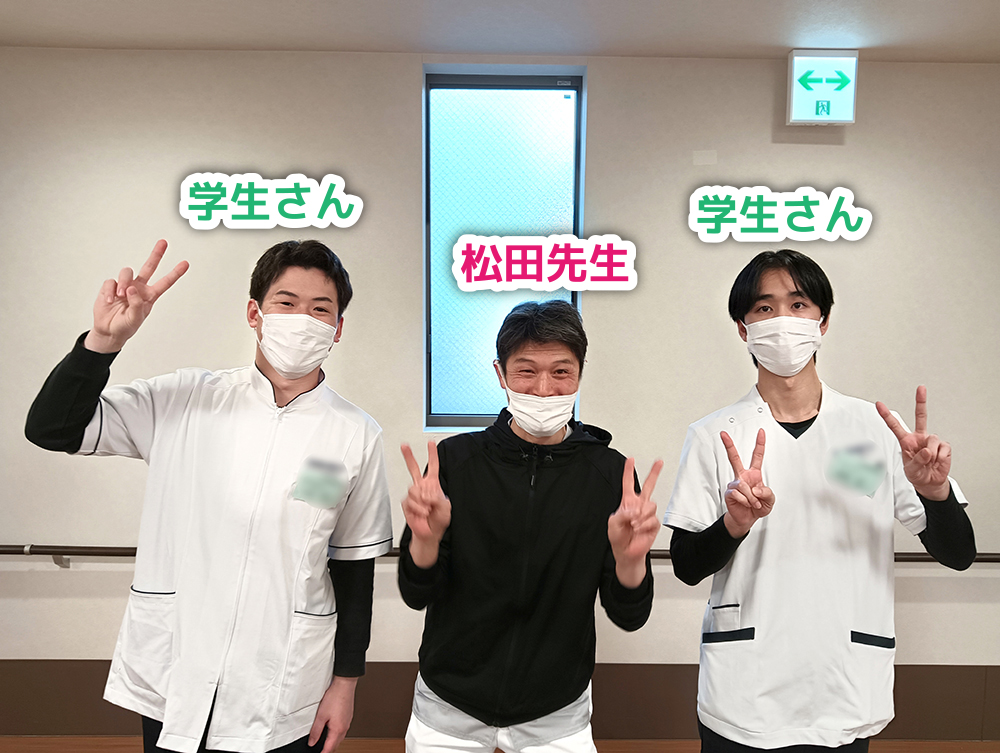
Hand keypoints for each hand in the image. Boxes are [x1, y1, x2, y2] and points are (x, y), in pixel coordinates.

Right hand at [84, 239, 188, 352]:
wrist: (108, 330)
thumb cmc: (125, 326)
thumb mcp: (135, 319)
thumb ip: (137, 304)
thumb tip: (132, 288)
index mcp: (149, 296)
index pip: (165, 282)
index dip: (175, 273)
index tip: (185, 263)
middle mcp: (138, 287)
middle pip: (149, 267)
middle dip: (156, 254)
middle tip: (163, 243)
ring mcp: (124, 286)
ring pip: (127, 272)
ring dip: (124, 282)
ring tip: (120, 295)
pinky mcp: (110, 287)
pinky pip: (111, 281)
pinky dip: (110, 290)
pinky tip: (110, 300)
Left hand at [308, 675, 356, 752]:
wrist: (344, 685)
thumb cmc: (335, 697)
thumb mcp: (321, 716)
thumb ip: (316, 731)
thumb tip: (312, 742)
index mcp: (338, 729)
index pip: (330, 748)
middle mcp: (344, 727)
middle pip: (336, 744)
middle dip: (328, 749)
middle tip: (320, 750)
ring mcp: (347, 722)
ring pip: (339, 737)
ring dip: (332, 741)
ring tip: (324, 742)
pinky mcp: (348, 717)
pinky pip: (342, 730)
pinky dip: (336, 734)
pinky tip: (331, 730)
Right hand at [401, 441, 450, 567]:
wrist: (429, 533)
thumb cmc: (438, 520)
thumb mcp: (446, 507)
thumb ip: (438, 498)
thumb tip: (427, 494)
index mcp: (433, 484)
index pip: (433, 466)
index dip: (432, 454)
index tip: (430, 443)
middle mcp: (422, 487)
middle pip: (413, 468)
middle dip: (408, 456)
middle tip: (404, 446)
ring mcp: (413, 495)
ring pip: (413, 489)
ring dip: (422, 501)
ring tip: (427, 509)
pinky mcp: (407, 503)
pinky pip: (410, 501)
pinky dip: (418, 508)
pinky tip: (421, 513)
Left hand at [608, 457, 662, 587]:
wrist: (626, 552)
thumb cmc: (618, 537)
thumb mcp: (613, 523)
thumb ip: (622, 514)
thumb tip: (634, 510)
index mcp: (627, 502)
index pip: (628, 483)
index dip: (628, 471)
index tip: (630, 460)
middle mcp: (638, 506)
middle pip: (649, 486)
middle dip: (654, 473)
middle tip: (659, 462)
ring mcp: (646, 514)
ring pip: (651, 505)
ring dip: (641, 515)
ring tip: (634, 524)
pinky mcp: (653, 524)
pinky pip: (652, 519)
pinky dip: (644, 524)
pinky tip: (639, 529)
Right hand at [720, 428, 774, 537]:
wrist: (747, 518)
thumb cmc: (758, 507)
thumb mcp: (770, 500)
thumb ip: (767, 492)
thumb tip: (755, 488)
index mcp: (754, 474)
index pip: (757, 456)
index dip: (760, 444)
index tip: (761, 432)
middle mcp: (743, 476)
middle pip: (734, 458)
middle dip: (729, 445)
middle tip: (723, 434)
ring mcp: (735, 484)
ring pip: (742, 485)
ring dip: (751, 497)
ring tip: (754, 503)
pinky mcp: (729, 492)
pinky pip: (738, 493)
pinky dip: (745, 501)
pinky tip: (746, 504)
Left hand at [876, 386, 950, 500]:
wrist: (930, 482)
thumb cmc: (917, 473)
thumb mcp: (911, 469)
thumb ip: (917, 460)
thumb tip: (927, 451)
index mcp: (906, 440)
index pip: (894, 426)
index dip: (886, 415)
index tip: (878, 404)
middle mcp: (919, 437)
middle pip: (920, 416)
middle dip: (921, 401)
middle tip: (921, 387)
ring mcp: (931, 441)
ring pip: (932, 440)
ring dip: (930, 455)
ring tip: (929, 462)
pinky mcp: (944, 446)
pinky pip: (942, 449)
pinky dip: (940, 458)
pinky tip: (938, 462)